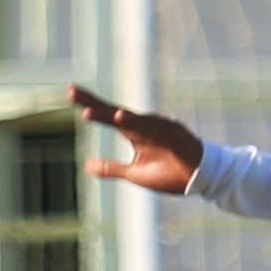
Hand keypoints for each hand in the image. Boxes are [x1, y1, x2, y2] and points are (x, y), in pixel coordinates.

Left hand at [70, 85, 205, 194]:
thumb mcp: (134, 173)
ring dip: (109, 114)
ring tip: (87, 111)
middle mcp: (143, 126)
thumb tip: (87, 166)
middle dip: (92, 102)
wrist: (201, 179)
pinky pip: (152, 127)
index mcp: (134, 133)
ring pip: (130, 118)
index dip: (89, 104)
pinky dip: (136, 122)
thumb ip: (111, 168)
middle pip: (114, 111)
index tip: (70, 92)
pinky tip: (120, 117)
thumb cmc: (170, 173)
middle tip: (70, 91)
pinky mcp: (172, 133)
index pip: (107, 115)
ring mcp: (158, 128)